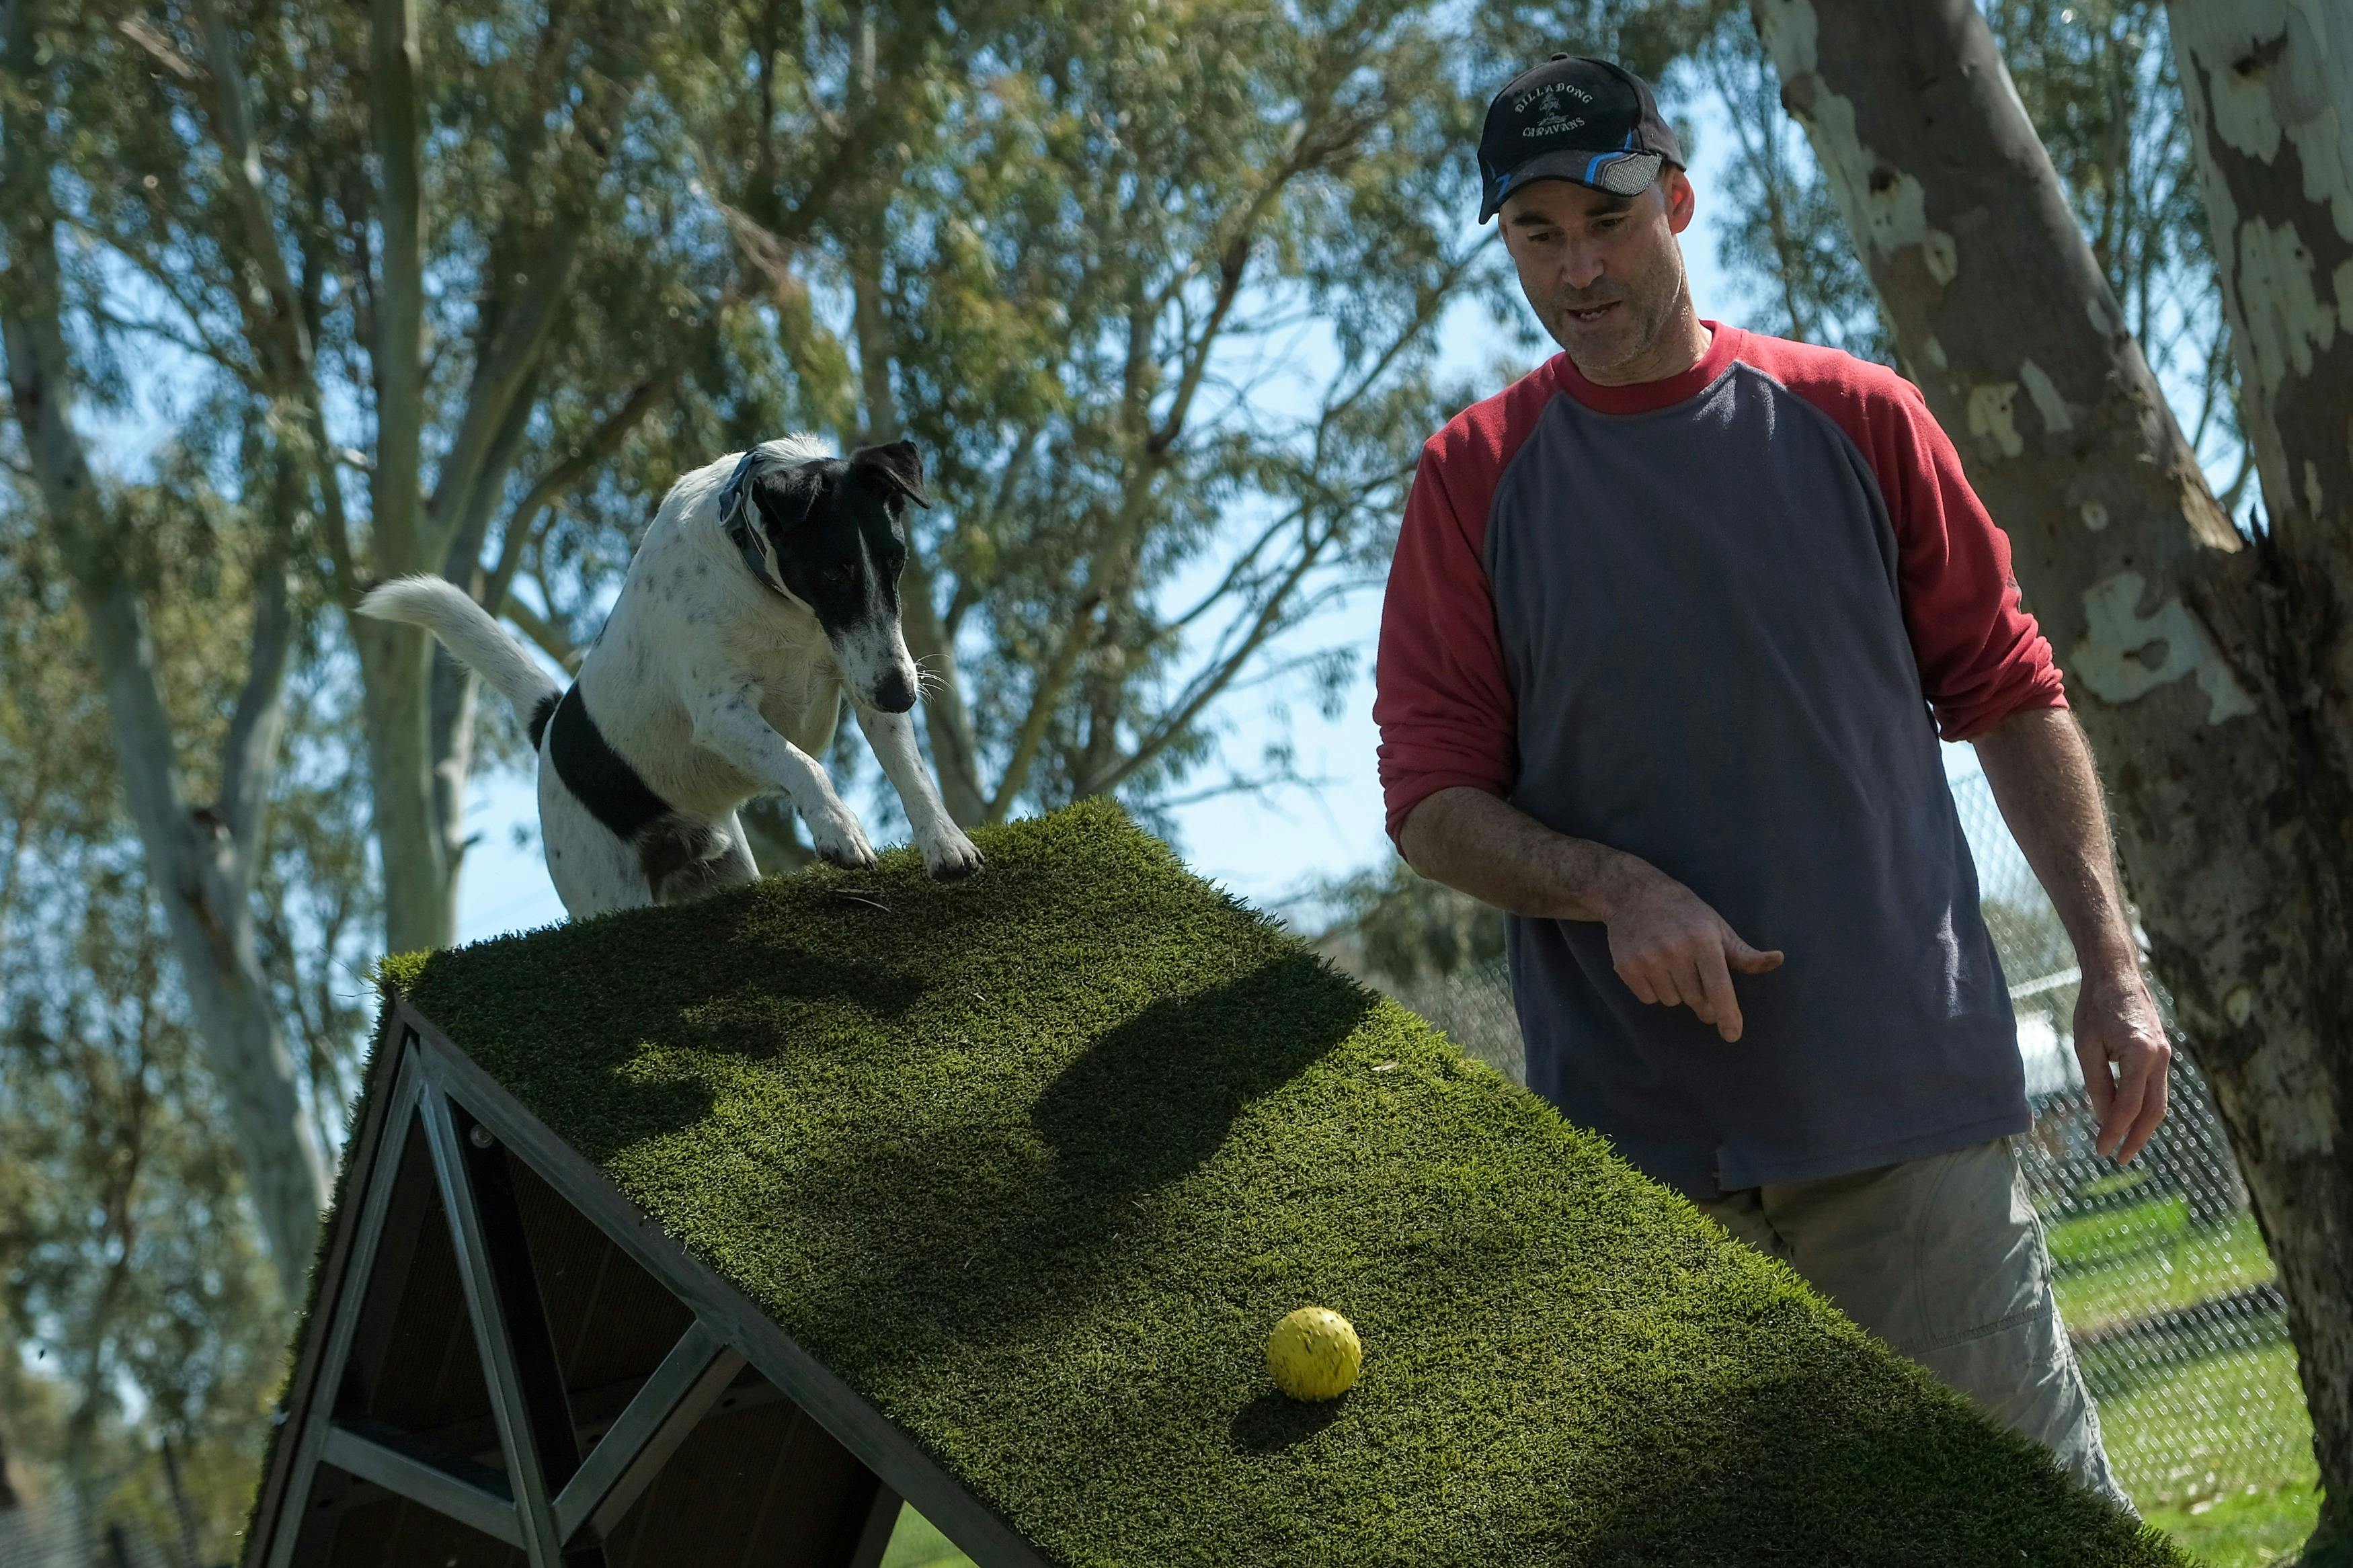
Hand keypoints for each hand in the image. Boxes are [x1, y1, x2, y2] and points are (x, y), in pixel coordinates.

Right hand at [1600, 862, 1783, 1041]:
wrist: (1633, 893)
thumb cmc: (1685, 913)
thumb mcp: (1717, 927)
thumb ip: (1744, 953)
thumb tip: (1778, 959)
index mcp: (1703, 941)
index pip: (1718, 987)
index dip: (1728, 1014)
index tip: (1732, 1035)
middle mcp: (1675, 950)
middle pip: (1697, 1001)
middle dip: (1702, 1000)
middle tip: (1698, 980)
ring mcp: (1648, 959)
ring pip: (1672, 1001)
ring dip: (1676, 991)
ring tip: (1669, 963)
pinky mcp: (1626, 966)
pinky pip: (1649, 999)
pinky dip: (1654, 989)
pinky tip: (1652, 965)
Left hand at [2073, 969, 2170, 1161]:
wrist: (2117, 975)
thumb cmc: (2095, 1007)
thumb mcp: (2086, 1046)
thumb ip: (2097, 1083)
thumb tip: (2103, 1119)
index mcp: (2139, 1054)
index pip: (2128, 1106)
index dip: (2115, 1131)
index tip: (2102, 1151)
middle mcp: (2159, 1057)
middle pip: (2154, 1110)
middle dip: (2137, 1138)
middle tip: (2119, 1158)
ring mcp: (2164, 1055)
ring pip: (2160, 1101)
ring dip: (2144, 1126)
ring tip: (2125, 1145)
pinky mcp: (2162, 1053)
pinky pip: (2157, 1088)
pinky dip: (2145, 1107)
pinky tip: (2130, 1118)